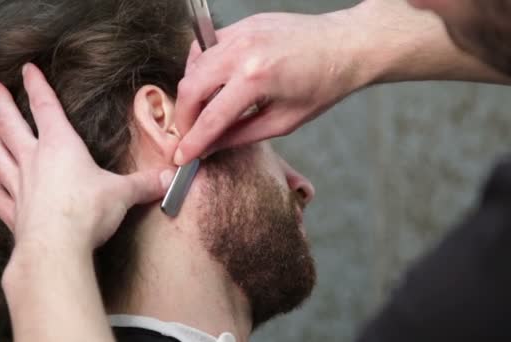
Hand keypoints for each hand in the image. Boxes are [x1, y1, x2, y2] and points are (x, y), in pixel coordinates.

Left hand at [0, 63, 173, 251]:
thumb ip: (145, 183)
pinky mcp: (13, 212)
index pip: (45, 107)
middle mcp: (34, 160)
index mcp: (60, 146)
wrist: (57, 248)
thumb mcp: (123, 194)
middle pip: (10, 125)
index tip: (27, 69)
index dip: (36, 86)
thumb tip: (172, 178)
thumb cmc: (88, 212)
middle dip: (1, 104)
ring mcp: (19, 186)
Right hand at [174, 11, 366, 164]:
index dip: (192, 142)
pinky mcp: (242, 25)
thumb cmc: (323, 85)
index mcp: (257, 78)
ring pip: (194, 64)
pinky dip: (202, 66)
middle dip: (184, 117)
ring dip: (192, 91)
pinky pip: (207, 46)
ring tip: (203, 110)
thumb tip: (211, 146)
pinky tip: (213, 82)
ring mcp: (240, 33)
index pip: (211, 117)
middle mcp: (243, 51)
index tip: (181, 156)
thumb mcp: (284, 122)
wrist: (346, 46)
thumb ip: (241, 135)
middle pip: (191, 87)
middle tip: (190, 135)